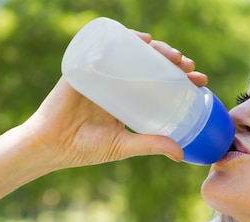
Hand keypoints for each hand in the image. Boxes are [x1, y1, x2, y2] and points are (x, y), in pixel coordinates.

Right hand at [20, 32, 207, 169]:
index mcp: (127, 99)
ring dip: (155, 49)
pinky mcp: (85, 67)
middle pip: (149, 64)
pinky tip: (143, 40)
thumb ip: (150, 146)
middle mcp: (116, 83)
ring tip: (172, 55)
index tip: (199, 81)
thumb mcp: (123, 146)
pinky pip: (105, 47)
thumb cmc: (83, 148)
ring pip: (133, 53)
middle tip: (188, 66)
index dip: (180, 80)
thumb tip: (180, 154)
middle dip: (172, 61)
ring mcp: (101, 73)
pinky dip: (125, 39)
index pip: (159, 84)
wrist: (50, 146)